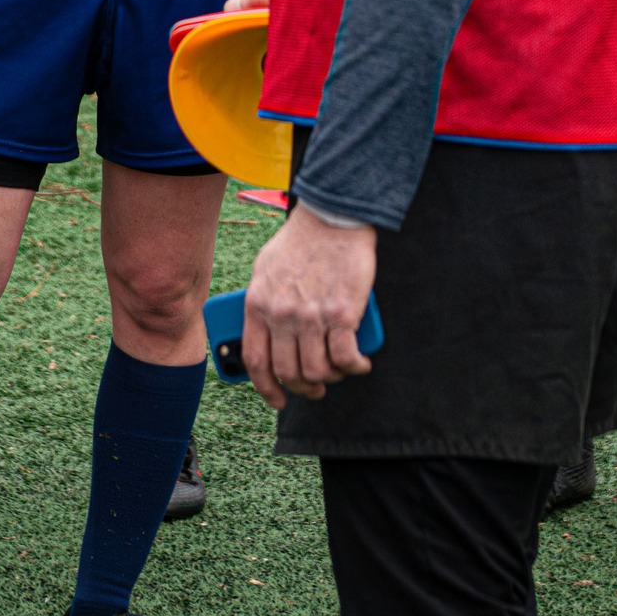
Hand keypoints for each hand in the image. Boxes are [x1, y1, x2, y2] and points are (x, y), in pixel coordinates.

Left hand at [242, 204, 375, 409]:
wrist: (332, 216)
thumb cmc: (301, 239)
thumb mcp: (265, 268)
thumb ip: (262, 302)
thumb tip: (265, 332)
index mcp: (258, 303)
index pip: (256, 361)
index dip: (267, 388)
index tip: (278, 399)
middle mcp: (281, 315)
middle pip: (289, 372)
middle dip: (304, 387)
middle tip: (316, 386)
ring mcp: (311, 316)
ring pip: (318, 371)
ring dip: (331, 377)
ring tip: (339, 370)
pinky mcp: (341, 314)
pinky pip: (346, 358)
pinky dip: (354, 367)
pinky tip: (360, 363)